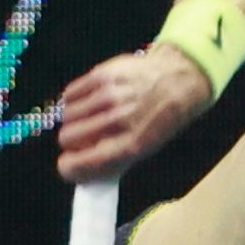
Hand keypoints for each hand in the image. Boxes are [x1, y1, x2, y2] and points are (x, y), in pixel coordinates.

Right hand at [54, 46, 212, 182]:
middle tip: (82, 139)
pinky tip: (88, 102)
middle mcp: (116, 121)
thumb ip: (114, 159)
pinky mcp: (101, 75)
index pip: (80, 163)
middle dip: (71, 142)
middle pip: (67, 137)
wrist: (178, 80)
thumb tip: (81, 169)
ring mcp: (107, 96)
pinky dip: (74, 100)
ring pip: (66, 115)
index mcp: (130, 146)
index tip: (68, 165)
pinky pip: (69, 94)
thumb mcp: (146, 148)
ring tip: (89, 117)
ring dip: (73, 120)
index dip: (68, 167)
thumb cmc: (162, 118)